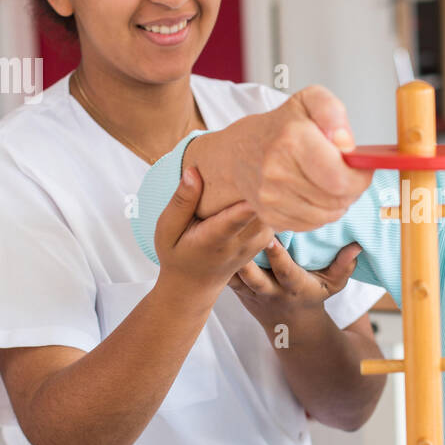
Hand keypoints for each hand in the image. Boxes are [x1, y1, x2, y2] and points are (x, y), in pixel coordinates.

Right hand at [154, 166, 274, 300]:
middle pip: (263, 212)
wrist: (193, 286)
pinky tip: (265, 186)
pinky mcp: (263, 242)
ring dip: (272, 193)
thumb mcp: (167, 229)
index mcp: (215, 238)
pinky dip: (274, 202)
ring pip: (274, 214)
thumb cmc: (177, 253)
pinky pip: (276, 218)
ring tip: (266, 167)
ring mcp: (255, 244)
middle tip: (264, 158)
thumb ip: (181, 202)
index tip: (256, 172)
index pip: (238, 217)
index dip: (250, 196)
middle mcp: (240, 243)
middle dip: (266, 186)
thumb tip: (194, 171)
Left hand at [227, 238, 363, 330]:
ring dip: (225, 259)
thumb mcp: (333, 285)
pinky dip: (217, 261)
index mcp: (295, 288)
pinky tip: (210, 237)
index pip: (285, 272)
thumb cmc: (314, 297)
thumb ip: (343, 265)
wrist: (290, 327)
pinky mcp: (238, 290)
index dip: (277, 257)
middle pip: (254, 277)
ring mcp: (251, 292)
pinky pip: (225, 276)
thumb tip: (357, 244)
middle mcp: (271, 292)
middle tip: (236, 233)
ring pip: (235, 277)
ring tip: (218, 232)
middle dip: (246, 259)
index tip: (271, 237)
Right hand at [232, 86, 372, 231]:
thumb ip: (333, 112)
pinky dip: (320, 212)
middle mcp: (277, 172)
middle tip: (347, 174)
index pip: (340, 179)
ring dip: (338, 202)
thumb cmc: (280, 127)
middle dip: (352, 189)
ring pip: (328, 216)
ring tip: (329, 182)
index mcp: (291, 140)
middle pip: (337, 200)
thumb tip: (346, 144)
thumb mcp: (309, 100)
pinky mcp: (270, 216)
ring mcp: (271, 197)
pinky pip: (312, 225)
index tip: (361, 168)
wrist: (241, 151)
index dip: (360, 178)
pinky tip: (314, 193)